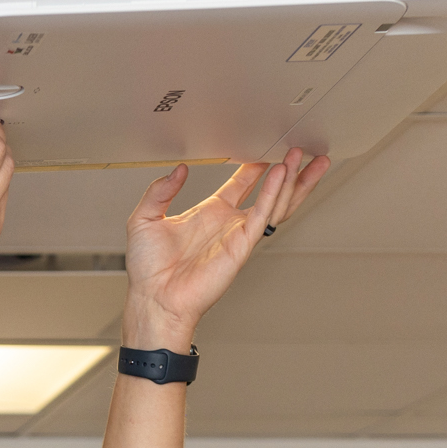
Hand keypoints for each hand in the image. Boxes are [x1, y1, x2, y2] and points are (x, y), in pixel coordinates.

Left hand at [121, 148, 330, 347]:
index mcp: (209, 214)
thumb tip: (178, 170)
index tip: (265, 150)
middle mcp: (228, 223)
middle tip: (298, 151)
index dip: (253, 167)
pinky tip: (281, 175)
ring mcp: (238, 234)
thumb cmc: (148, 270)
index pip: (240, 185)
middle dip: (287, 172)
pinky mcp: (242, 245)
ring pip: (275, 203)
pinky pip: (263, 215)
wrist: (154, 298)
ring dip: (292, 180)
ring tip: (302, 158)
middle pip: (268, 193)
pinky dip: (273, 194)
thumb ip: (159, 191)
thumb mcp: (144, 219)